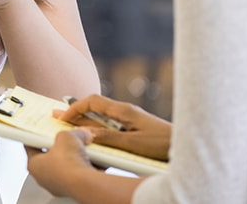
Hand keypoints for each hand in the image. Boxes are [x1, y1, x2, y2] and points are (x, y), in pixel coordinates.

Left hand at [26, 127, 96, 197]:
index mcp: (33, 165)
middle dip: (61, 147)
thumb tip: (80, 133)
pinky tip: (94, 159)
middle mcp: (44, 178)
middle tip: (68, 138)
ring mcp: (60, 185)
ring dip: (76, 157)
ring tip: (84, 147)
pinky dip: (87, 167)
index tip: (44, 131)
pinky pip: (81, 174)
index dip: (38, 137)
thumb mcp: (66, 136)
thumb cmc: (67, 163)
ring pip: (67, 167)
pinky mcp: (76, 189)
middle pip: (51, 157)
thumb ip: (71, 133)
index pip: (31, 147)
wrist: (86, 183)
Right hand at [56, 95, 171, 160]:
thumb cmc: (164, 144)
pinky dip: (98, 127)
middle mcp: (126, 112)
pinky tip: (96, 136)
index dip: (74, 108)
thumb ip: (108, 136)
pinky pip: (112, 125)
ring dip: (86, 120)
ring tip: (72, 125)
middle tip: (58, 116)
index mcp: (124, 110)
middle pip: (95, 107)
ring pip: (103, 116)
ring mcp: (132, 119)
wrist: (188, 146)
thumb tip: (85, 131)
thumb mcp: (133, 142)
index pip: (92, 101)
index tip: (62, 117)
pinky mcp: (137, 128)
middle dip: (76, 112)